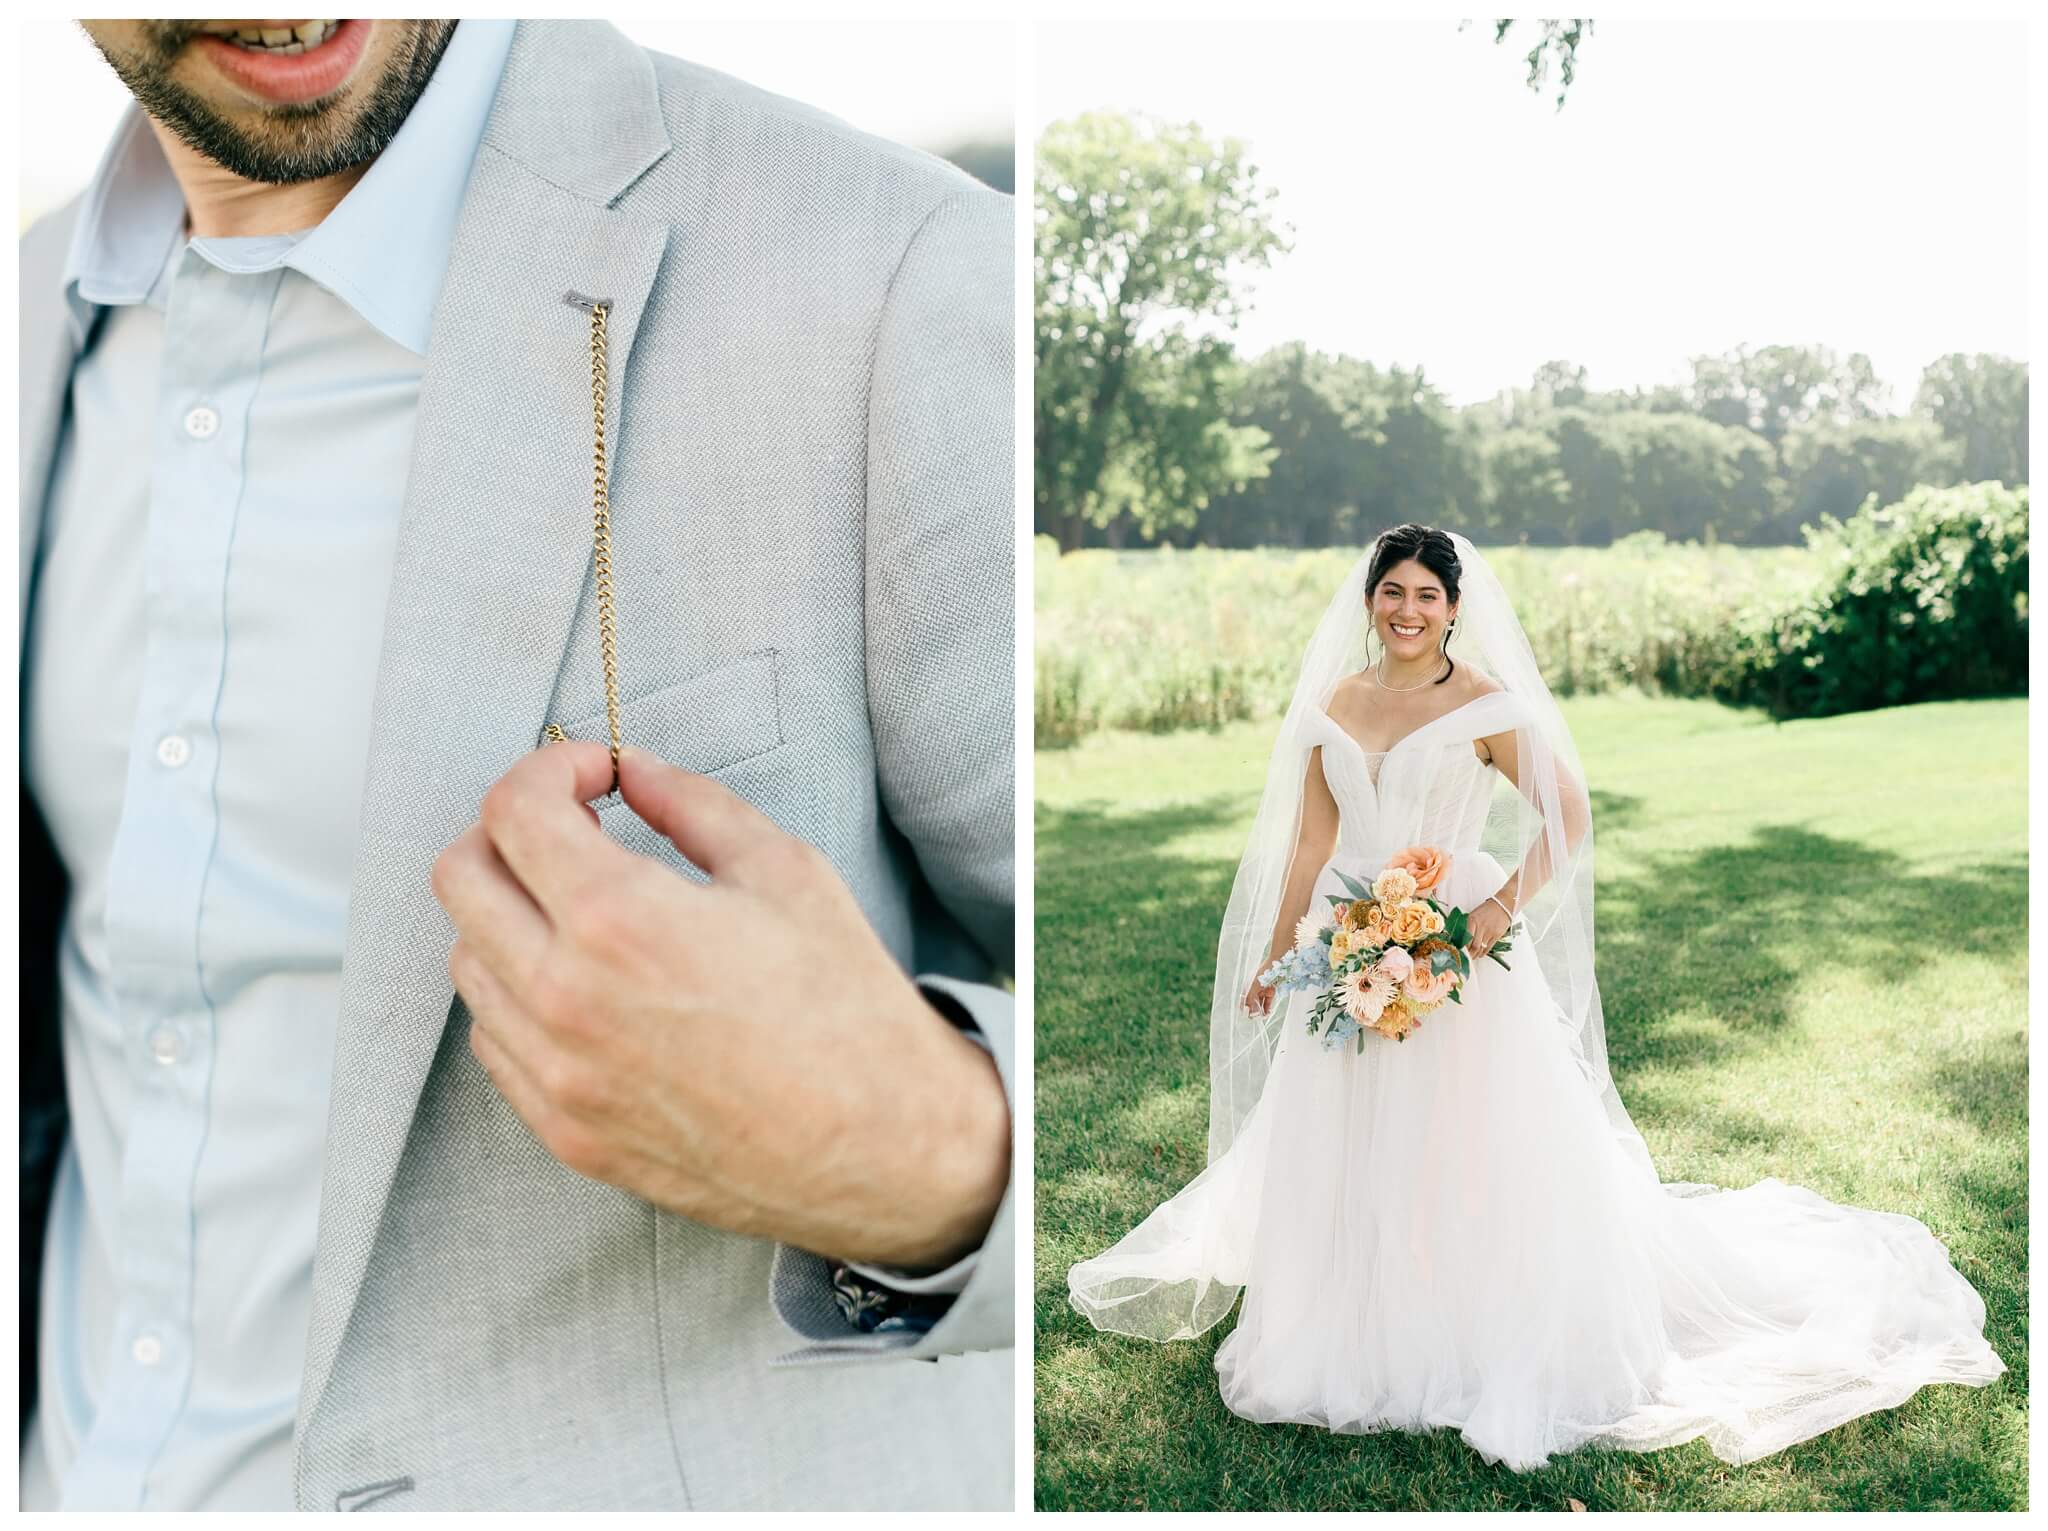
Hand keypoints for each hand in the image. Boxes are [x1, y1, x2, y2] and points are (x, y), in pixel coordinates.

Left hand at [430, 740, 1010, 1269]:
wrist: (879, 1144)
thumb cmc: (846, 1008)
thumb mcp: (786, 872)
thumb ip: (693, 805)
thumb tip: (636, 772)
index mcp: (619, 919)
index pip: (513, 809)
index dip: (550, 768)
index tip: (593, 775)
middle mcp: (564, 998)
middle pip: (460, 877)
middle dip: (507, 829)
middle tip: (569, 827)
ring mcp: (556, 1074)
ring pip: (468, 961)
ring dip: (509, 913)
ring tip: (581, 909)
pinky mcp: (564, 1131)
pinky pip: (495, 1042)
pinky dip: (518, 994)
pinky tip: (584, 983)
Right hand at [1243, 972, 1276, 1016]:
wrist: (1275, 966)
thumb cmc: (1262, 974)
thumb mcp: (1254, 986)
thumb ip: (1249, 997)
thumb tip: (1245, 1009)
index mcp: (1247, 989)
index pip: (1243, 1002)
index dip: (1245, 1009)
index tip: (1249, 1015)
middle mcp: (1253, 991)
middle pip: (1252, 1005)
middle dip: (1254, 1012)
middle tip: (1257, 1017)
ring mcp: (1262, 992)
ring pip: (1260, 1005)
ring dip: (1261, 1012)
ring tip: (1263, 1016)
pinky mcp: (1270, 993)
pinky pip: (1267, 1004)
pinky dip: (1267, 1009)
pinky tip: (1268, 1013)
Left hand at [1468, 895, 1512, 960]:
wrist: (1502, 905)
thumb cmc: (1487, 910)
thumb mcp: (1474, 915)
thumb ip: (1468, 925)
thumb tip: (1462, 938)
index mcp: (1472, 920)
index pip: (1465, 938)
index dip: (1462, 947)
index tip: (1460, 951)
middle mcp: (1480, 926)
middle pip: (1473, 945)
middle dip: (1469, 954)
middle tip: (1467, 957)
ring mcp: (1489, 931)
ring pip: (1481, 948)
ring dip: (1476, 955)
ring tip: (1473, 957)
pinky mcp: (1497, 935)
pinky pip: (1489, 947)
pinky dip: (1484, 953)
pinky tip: (1481, 954)